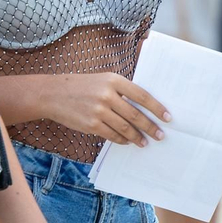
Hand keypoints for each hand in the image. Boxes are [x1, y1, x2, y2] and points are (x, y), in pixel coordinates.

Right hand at [44, 72, 168, 146]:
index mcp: (113, 80)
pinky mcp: (91, 125)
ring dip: (138, 137)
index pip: (142, 95)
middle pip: (135, 114)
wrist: (53, 94)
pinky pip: (112, 136)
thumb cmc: (82, 87)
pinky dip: (122, 140)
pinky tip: (128, 142)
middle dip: (150, 126)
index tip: (167, 117)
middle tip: (160, 135)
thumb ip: (121, 91)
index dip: (156, 108)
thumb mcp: (103, 81)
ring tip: (145, 142)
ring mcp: (99, 111)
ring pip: (125, 128)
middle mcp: (107, 95)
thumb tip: (143, 108)